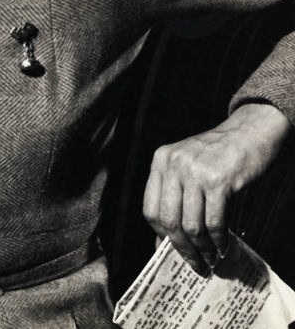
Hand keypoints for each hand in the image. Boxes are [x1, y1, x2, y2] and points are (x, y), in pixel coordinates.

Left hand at [142, 103, 290, 274]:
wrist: (247, 133)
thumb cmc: (217, 154)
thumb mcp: (187, 165)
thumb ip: (174, 194)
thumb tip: (165, 240)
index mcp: (161, 160)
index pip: (150, 208)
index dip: (160, 234)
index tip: (171, 251)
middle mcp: (174, 164)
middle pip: (169, 220)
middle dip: (182, 248)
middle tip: (194, 264)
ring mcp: (195, 171)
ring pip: (192, 225)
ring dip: (202, 248)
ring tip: (210, 258)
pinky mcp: (218, 180)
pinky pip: (214, 221)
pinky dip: (219, 240)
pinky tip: (223, 246)